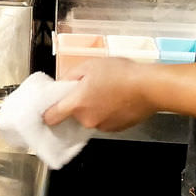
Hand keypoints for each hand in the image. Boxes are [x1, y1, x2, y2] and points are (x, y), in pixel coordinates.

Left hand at [42, 55, 156, 131]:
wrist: (149, 87)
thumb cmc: (120, 73)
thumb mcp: (89, 65)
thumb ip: (70, 76)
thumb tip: (62, 84)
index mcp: (77, 104)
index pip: (51, 117)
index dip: (47, 113)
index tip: (48, 108)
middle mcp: (87, 119)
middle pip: (73, 115)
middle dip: (77, 103)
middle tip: (88, 88)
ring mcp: (102, 127)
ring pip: (90, 118)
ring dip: (93, 108)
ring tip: (106, 91)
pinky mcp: (116, 129)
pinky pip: (104, 121)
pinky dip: (106, 113)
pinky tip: (116, 99)